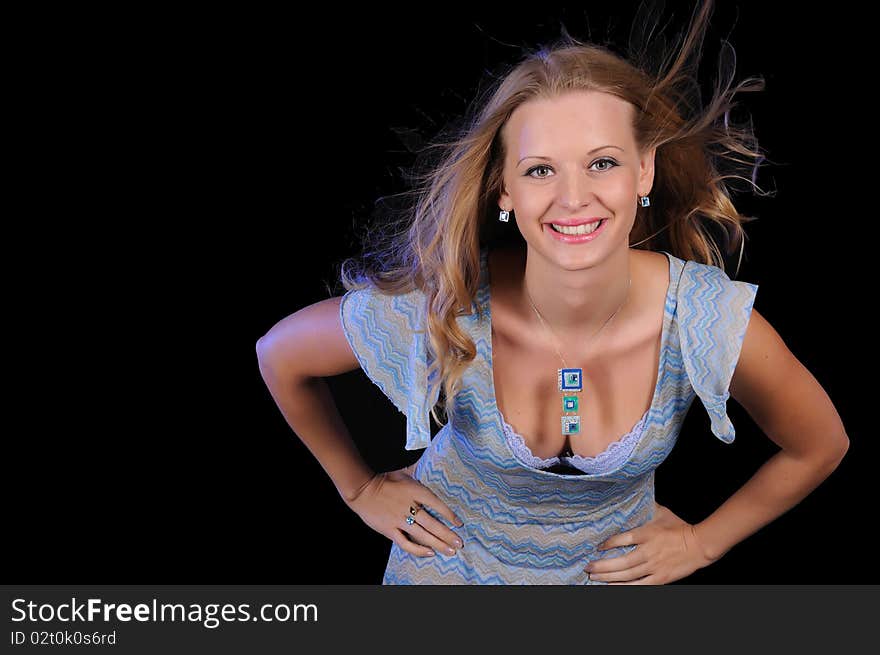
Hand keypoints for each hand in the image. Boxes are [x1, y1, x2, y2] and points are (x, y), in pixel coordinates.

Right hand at [345, 464, 464, 557]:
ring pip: (423, 536)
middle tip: (459, 543)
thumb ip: (418, 471)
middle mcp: (409, 507)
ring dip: (438, 544)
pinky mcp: (390, 530)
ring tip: (451, 551)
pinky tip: (429, 553)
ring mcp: (399, 520)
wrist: (362, 489)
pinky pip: (406, 543)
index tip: (459, 523)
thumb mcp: (404, 472)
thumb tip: (431, 459)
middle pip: (433, 524)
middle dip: (448, 535)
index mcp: (415, 491)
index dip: (449, 515)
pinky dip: (418, 550)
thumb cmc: (384, 479)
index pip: (437, 504)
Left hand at [584, 502, 715, 584]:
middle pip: (621, 561)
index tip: (597, 546)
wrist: (699, 545)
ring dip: (609, 577)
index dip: (607, 544)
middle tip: (588, 567)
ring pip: (627, 575)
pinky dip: (625, 587)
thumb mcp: (661, 512)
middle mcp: (648, 552)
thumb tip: (631, 496)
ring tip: (594, 577)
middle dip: (602, 566)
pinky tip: (613, 587)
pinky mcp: (660, 578)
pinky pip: (639, 585)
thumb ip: (644, 508)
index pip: (622, 539)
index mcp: (647, 534)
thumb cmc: (680, 527)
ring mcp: (654, 566)